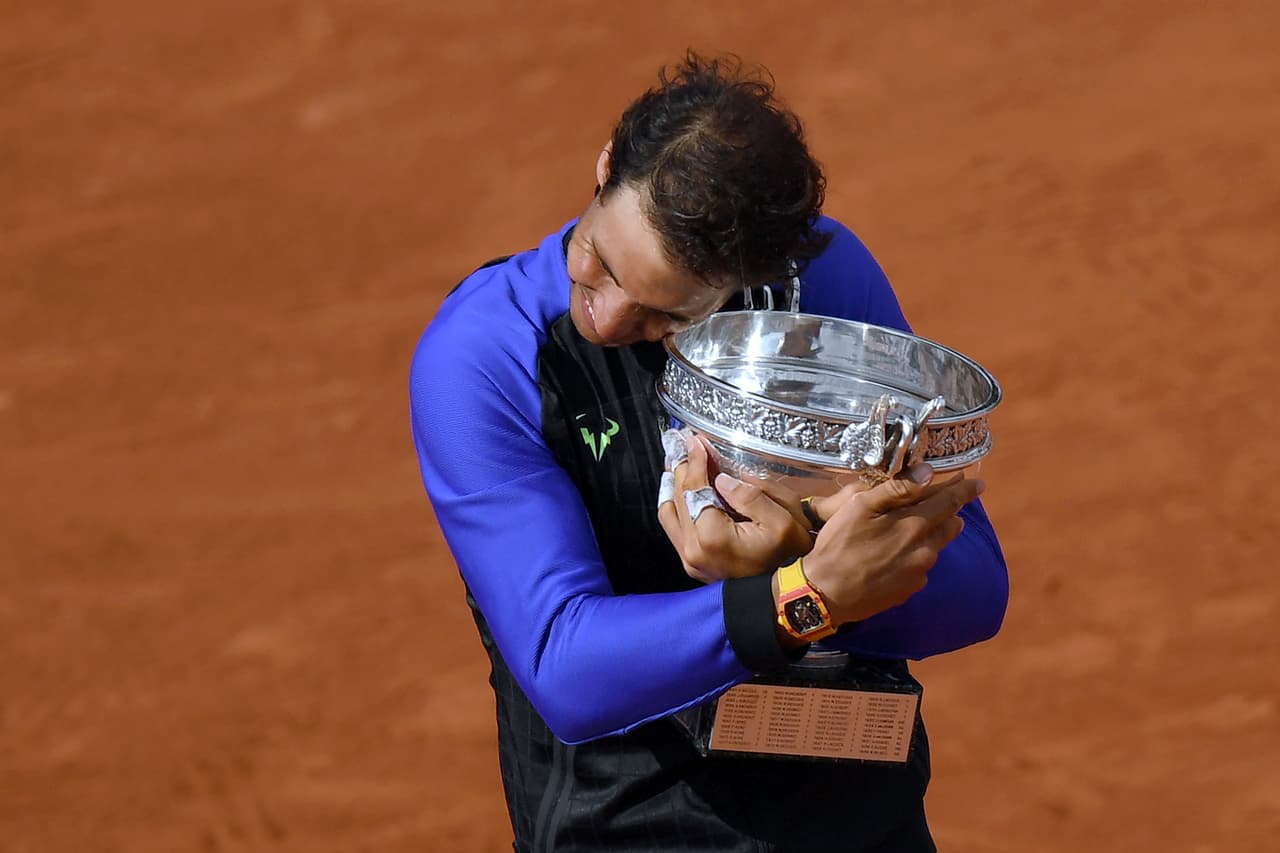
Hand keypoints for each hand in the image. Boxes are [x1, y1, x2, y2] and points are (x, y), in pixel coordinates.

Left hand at [657, 430, 811, 582]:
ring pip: (669, 514)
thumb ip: (750, 494)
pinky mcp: (694, 564)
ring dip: (674, 486)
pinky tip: (683, 491)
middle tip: (682, 445)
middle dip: (680, 468)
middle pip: (677, 498)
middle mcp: (692, 549)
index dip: (694, 460)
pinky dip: (678, 505)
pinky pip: (675, 528)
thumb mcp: (782, 522)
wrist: (787, 598)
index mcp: (711, 536)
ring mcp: (690, 560)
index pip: (694, 488)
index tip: (694, 440)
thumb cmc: (790, 559)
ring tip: (679, 463)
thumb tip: (721, 478)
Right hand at [800, 465, 984, 624]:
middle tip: (942, 502)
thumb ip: (897, 488)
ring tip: (912, 530)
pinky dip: (916, 557)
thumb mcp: (860, 506)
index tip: (978, 484)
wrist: (826, 593)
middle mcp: (925, 550)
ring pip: (936, 547)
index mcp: (915, 524)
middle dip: (951, 513)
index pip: (950, 502)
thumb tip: (928, 472)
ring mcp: (919, 573)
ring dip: (931, 535)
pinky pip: (921, 568)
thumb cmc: (839, 544)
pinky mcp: (910, 590)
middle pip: (951, 526)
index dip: (965, 490)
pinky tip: (894, 557)